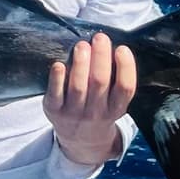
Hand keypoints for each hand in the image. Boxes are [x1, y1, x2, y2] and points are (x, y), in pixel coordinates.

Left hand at [45, 32, 136, 164]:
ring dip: (80, 64)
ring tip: (82, 45)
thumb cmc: (99, 109)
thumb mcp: (114, 102)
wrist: (82, 141)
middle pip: (100, 83)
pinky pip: (55, 94)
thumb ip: (115, 80)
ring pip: (78, 87)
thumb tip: (110, 46)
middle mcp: (97, 113)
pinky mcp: (54, 111)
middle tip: (100, 37)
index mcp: (116, 108)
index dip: (126, 67)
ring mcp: (74, 113)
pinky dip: (57, 79)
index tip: (121, 48)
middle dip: (101, 57)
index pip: (125, 88)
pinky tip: (59, 64)